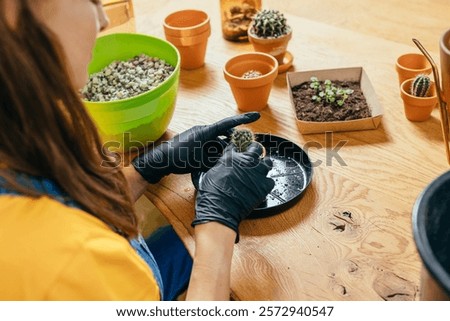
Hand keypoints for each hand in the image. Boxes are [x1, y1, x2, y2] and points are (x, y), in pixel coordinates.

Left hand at [131, 112, 260, 183]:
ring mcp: (197, 135)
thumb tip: (231, 157)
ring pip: (216, 140)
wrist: (160, 160)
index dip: (243, 120)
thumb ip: (217, 158)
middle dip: (233, 142)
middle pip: (224, 134)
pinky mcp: (194, 141)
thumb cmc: (179, 159)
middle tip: (242, 149)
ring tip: (228, 159)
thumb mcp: (201, 161)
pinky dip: (214, 151)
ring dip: (223, 149)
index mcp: (205, 132)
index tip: (256, 115)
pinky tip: (216, 161)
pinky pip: (209, 144)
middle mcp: (203, 131)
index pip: (228, 124)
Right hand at [192, 142, 274, 241]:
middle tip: (253, 155)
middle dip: (255, 150)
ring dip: (264, 165)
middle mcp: (246, 162)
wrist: (220, 210)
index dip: (237, 147)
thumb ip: (218, 167)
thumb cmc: (211, 194)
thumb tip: (217, 167)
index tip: (238, 150)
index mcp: (231, 157)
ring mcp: (257, 173)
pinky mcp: (264, 186)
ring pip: (268, 162)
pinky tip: (261, 185)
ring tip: (260, 170)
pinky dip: (266, 183)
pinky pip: (271, 180)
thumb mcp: (208, 175)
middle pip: (256, 148)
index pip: (236, 145)